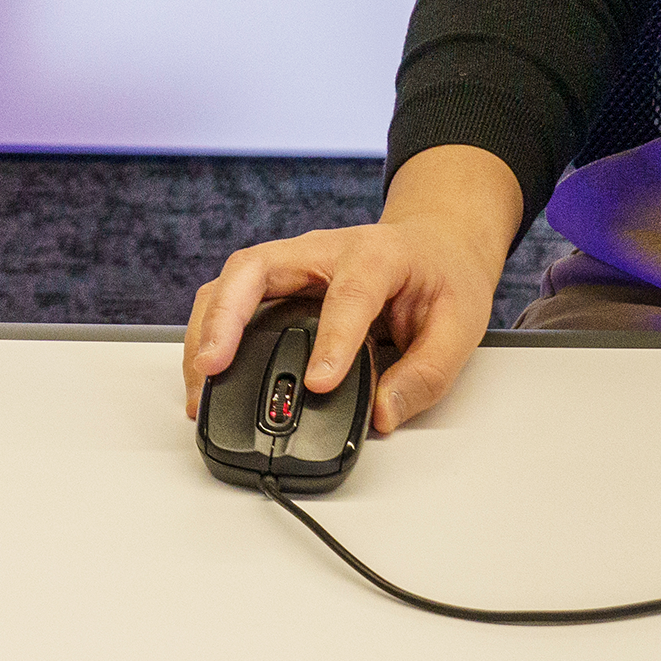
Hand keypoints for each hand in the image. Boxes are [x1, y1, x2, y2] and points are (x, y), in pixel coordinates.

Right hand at [182, 145, 523, 435]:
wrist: (437, 243)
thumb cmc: (444, 277)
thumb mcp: (461, 326)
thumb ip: (425, 375)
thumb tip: (382, 417)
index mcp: (378, 255)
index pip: (350, 293)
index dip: (332, 340)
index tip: (319, 384)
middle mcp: (325, 250)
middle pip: (257, 268)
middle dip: (226, 318)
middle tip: (213, 368)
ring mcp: (295, 263)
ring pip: (230, 283)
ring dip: (207, 331)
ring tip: (199, 388)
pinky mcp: (278, 283)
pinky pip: (231, 300)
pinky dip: (211, 337)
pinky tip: (206, 377)